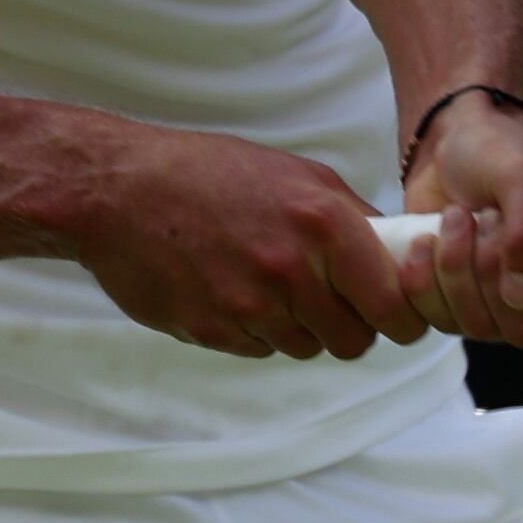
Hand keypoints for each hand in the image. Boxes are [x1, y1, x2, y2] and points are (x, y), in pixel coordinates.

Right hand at [67, 123, 431, 361]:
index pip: (394, 304)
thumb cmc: (210, 173)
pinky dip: (256, 329)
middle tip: (328, 298)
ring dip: (299, 326)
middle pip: (355, 340)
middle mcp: (293, 269)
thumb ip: (350, 217)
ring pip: (307, 347)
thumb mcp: (296, 175)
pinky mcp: (214, 331)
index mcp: (324, 223)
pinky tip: (232, 288)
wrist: (120, 190)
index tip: (397, 315)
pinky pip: (260, 349)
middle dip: (349, 325)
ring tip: (268, 281)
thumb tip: (396, 255)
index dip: (402, 317)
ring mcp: (251, 305)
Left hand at [392, 94, 522, 351]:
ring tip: (456, 216)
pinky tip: (426, 241)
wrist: (448, 147)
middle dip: (494, 270)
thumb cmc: (501, 150)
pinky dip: (425, 280)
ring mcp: (510, 309)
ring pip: (479, 328)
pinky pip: (440, 322)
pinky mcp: (463, 309)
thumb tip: (522, 295)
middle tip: (486, 216)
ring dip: (457, 267)